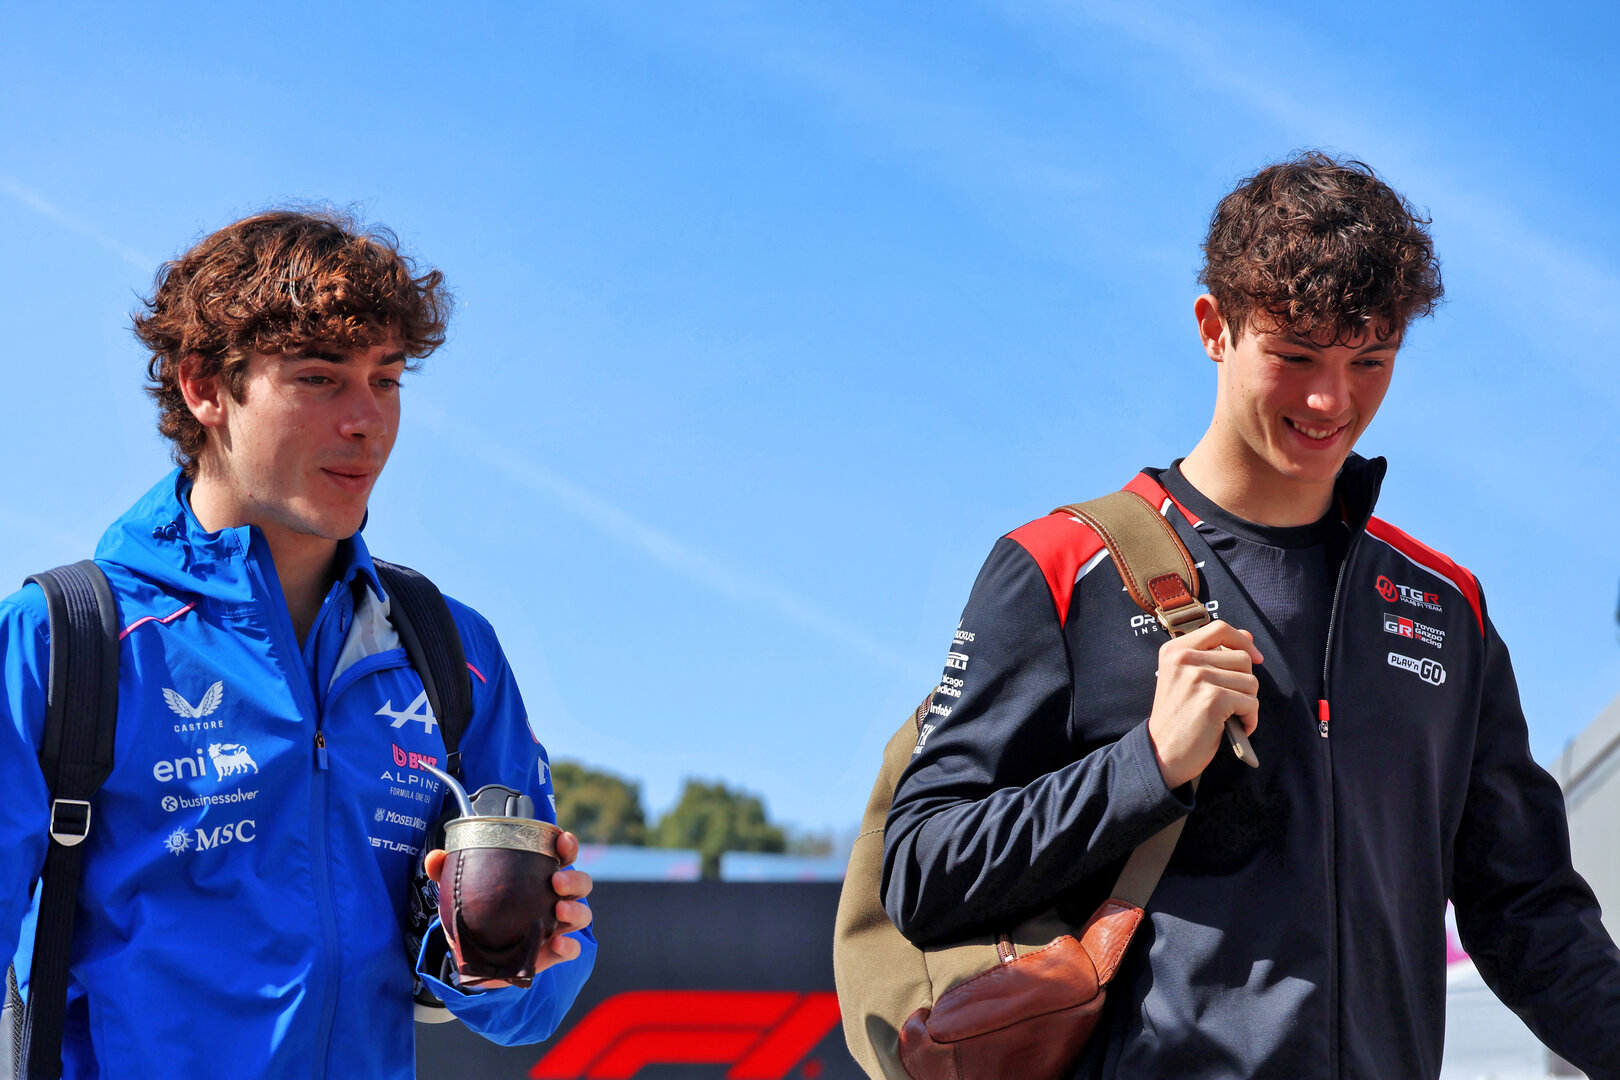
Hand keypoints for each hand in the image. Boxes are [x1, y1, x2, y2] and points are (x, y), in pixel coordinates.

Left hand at [424, 830, 594, 986]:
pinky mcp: (552, 953)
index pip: (562, 854)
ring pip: (582, 914)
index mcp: (538, 876)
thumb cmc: (478, 913)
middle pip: (580, 883)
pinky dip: (569, 946)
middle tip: (555, 881)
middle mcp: (554, 899)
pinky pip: (571, 950)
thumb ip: (447, 872)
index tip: (561, 841)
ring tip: (560, 910)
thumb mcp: (461, 891)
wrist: (475, 958)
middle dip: (574, 879)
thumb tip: (435, 858)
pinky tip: (557, 943)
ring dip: (576, 909)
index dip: (567, 845)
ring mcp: (556, 926)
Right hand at [1146, 621, 1262, 789]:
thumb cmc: (1178, 718)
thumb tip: (1248, 636)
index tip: (1255, 658)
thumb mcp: (1188, 679)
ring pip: (1250, 681)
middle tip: (1231, 703)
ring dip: (1248, 703)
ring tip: (1231, 716)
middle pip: (1242, 657)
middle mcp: (1184, 659)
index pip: (1220, 628)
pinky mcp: (1212, 699)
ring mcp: (1198, 678)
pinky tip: (1236, 728)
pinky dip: (1250, 719)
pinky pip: (1251, 702)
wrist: (1162, 753)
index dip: (1243, 641)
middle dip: (1245, 683)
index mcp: (1175, 650)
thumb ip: (1215, 655)